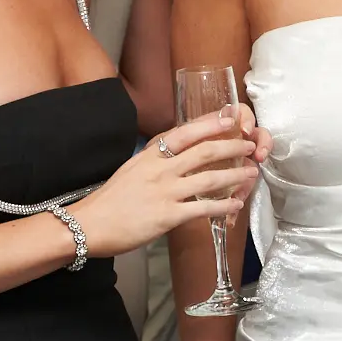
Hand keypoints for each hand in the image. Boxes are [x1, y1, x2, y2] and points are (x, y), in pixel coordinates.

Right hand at [67, 108, 258, 259]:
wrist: (90, 223)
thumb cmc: (110, 198)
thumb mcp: (132, 168)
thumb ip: (155, 160)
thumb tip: (175, 155)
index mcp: (150, 155)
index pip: (185, 131)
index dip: (210, 123)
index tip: (230, 117)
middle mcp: (160, 169)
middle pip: (204, 151)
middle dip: (232, 146)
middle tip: (250, 146)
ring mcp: (165, 191)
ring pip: (209, 178)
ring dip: (234, 175)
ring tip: (251, 173)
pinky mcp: (168, 216)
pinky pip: (202, 208)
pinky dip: (222, 205)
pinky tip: (235, 204)